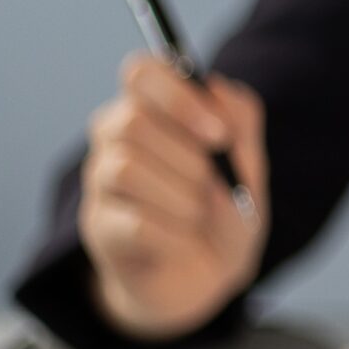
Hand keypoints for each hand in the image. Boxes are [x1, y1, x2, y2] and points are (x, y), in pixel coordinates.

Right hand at [80, 55, 267, 340]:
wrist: (210, 276)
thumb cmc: (225, 209)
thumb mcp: (248, 162)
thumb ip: (240, 119)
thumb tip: (215, 87)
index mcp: (152, 110)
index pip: (140, 73)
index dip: (178, 97)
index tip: (219, 133)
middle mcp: (115, 141)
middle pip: (131, 122)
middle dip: (189, 159)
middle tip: (215, 184)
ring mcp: (100, 186)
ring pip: (124, 169)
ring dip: (182, 198)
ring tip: (199, 216)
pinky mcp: (100, 231)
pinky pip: (132, 223)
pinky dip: (174, 235)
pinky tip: (183, 241)